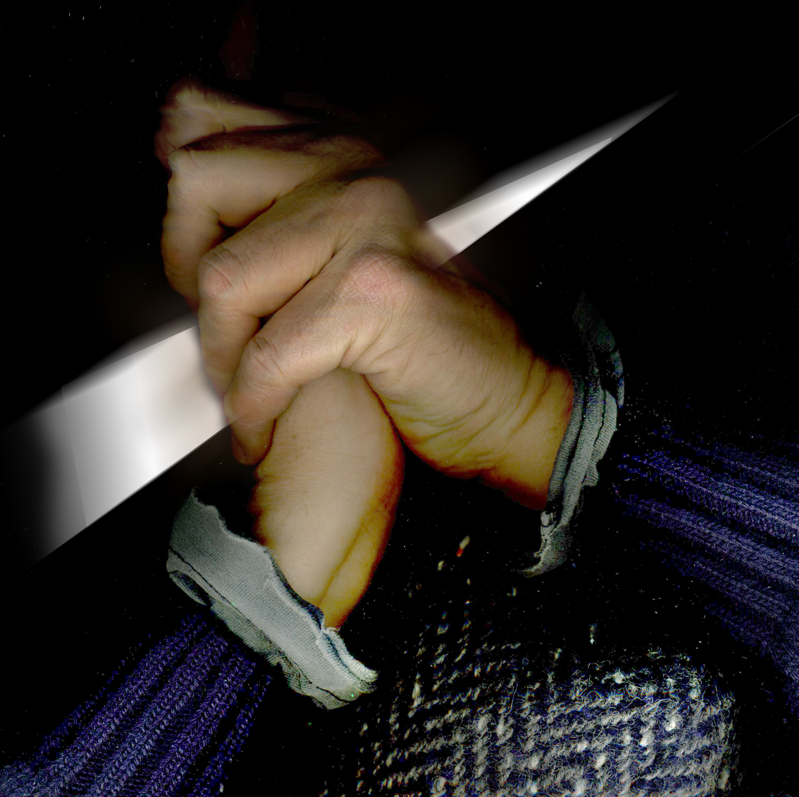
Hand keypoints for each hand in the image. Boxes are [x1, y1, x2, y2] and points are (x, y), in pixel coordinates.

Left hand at [157, 84, 572, 624]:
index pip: (201, 108)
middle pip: (196, 181)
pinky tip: (264, 429)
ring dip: (220, 356)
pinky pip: (267, 354)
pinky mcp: (376, 294)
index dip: (176, 195)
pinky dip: (253, 407)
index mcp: (333, 148)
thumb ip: (266, 210)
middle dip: (185, 273)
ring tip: (244, 393)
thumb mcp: (335, 257)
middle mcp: (351, 167)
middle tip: (222, 337)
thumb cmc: (412, 342)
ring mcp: (367, 224)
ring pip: (222, 276)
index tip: (188, 263)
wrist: (501, 399)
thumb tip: (171, 164)